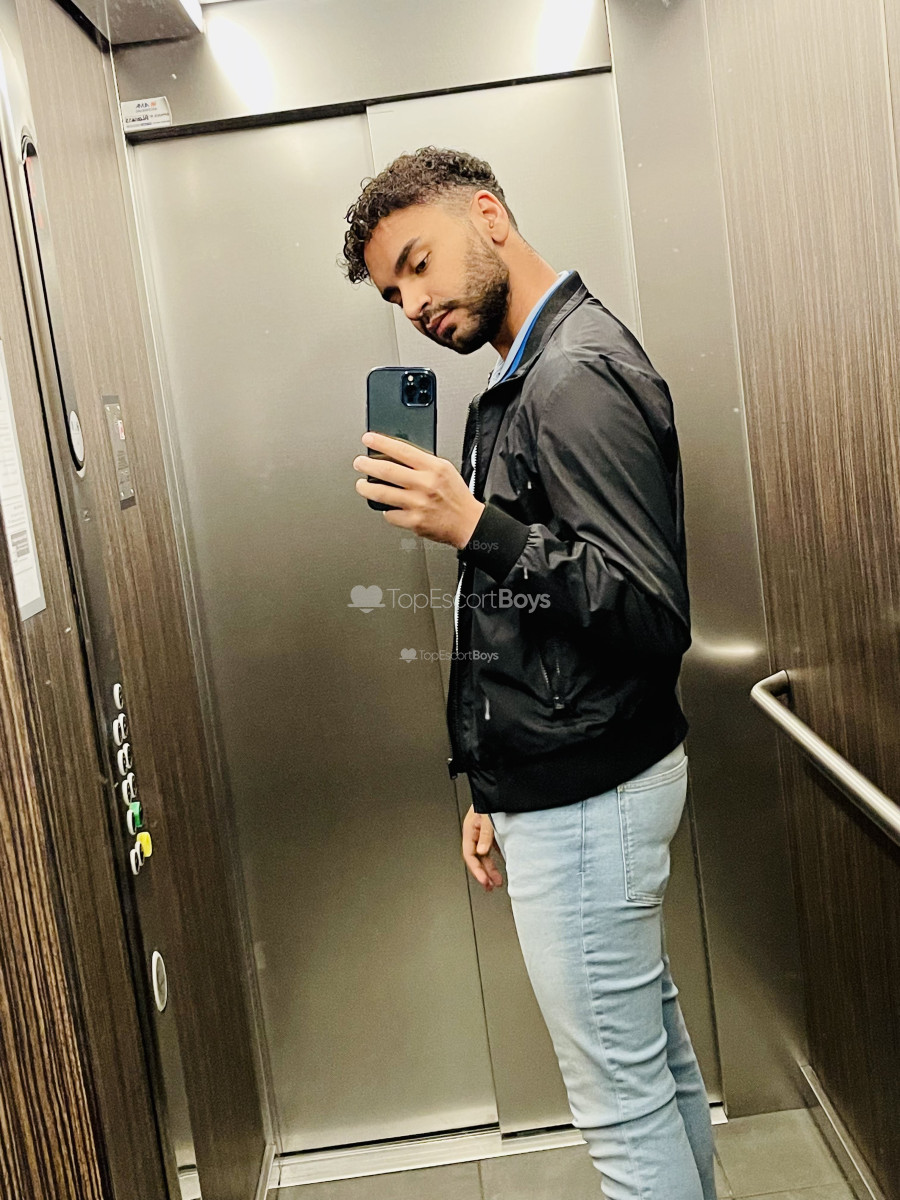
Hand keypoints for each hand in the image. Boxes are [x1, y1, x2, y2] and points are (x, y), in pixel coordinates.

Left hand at [353, 433, 483, 548]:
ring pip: (382, 494)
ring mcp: (418, 504)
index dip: (381, 443)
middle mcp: (425, 484)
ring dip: (366, 488)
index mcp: (434, 468)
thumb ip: (423, 462)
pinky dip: (386, 510)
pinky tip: (387, 507)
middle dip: (367, 465)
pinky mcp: (414, 521)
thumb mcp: (445, 470)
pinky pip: (390, 514)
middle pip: (387, 470)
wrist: (468, 522)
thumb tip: (396, 454)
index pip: (402, 450)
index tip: (368, 439)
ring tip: (361, 485)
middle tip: (359, 463)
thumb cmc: (456, 496)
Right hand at [461, 805, 503, 891]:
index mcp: (470, 829)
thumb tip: (483, 852)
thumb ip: (486, 835)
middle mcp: (476, 832)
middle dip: (484, 873)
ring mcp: (484, 832)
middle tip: (491, 886)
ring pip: (485, 855)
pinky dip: (497, 858)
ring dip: (491, 868)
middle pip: (477, 858)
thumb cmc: (490, 798)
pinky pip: (493, 848)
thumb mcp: (488, 817)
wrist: (499, 786)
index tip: (485, 881)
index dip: (477, 870)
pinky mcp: (493, 830)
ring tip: (497, 881)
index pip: (470, 855)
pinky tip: (503, 865)